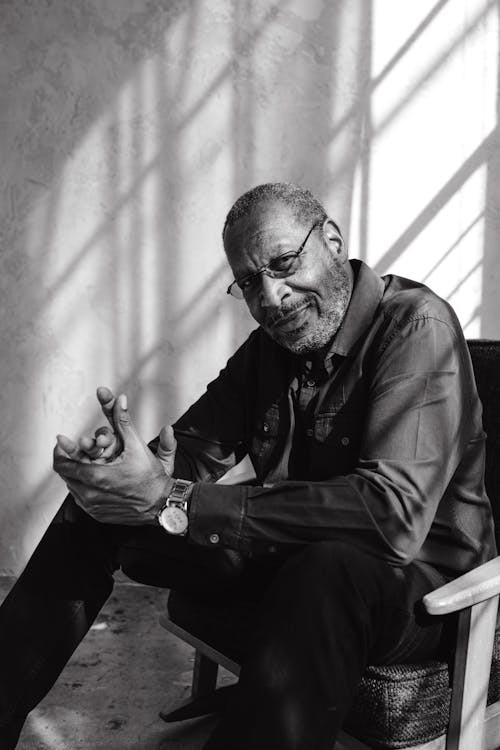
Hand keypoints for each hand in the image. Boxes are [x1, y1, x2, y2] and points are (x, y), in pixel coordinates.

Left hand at [53, 389, 176, 524]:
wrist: (161, 504)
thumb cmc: (151, 477)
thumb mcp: (137, 446)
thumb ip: (125, 421)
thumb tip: (120, 399)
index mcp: (96, 476)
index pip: (62, 464)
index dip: (60, 451)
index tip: (61, 442)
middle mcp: (90, 493)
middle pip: (64, 475)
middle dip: (68, 460)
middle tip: (71, 450)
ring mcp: (92, 506)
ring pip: (72, 487)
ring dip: (76, 474)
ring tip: (85, 464)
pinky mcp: (97, 514)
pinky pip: (81, 500)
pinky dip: (84, 488)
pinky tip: (94, 480)